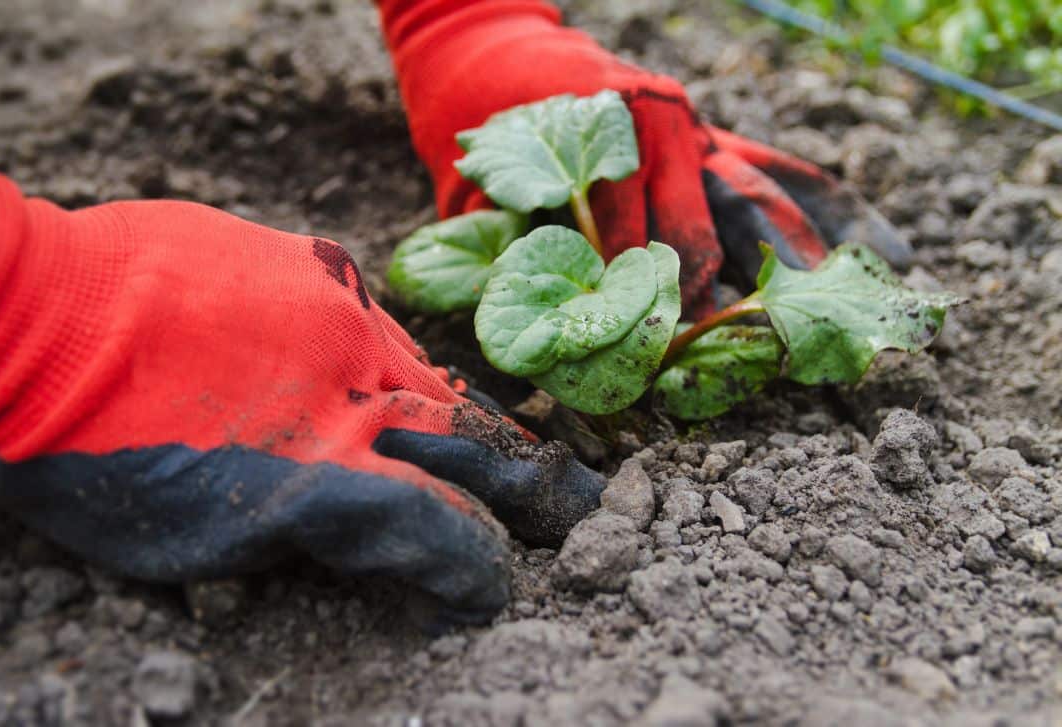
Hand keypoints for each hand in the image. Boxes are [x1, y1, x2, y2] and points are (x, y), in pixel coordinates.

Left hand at [0, 131, 603, 622]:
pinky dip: (396, 361)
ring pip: (436, 373)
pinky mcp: (309, 262)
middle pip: (477, 441)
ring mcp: (336, 314)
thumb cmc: (82, 457)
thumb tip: (365, 527)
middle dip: (537, 485)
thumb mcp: (194, 544)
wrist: (20, 320)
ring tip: (506, 444)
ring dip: (475, 420)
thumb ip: (301, 532)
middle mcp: (351, 388)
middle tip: (580, 508)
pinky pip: (376, 318)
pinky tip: (392, 377)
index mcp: (322, 478)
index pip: (447, 531)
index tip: (496, 584)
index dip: (485, 566)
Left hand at [377, 0, 910, 316]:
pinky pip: (778, 164)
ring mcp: (691, 131)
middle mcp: (659, 136)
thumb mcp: (475, 201)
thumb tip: (543, 339)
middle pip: (702, 233)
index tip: (655, 370)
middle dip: (715, 306)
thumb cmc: (478, 138)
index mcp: (601, 150)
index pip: (632, 250)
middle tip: (734, 366)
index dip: (641, 316)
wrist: (489, 52)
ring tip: (830, 315)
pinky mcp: (709, 132)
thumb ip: (511, 259)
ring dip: (792, 261)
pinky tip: (874, 241)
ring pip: (755, 199)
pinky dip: (825, 202)